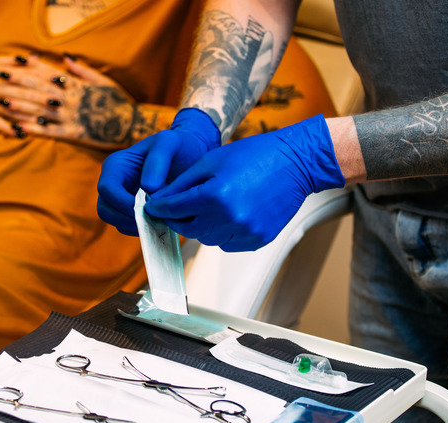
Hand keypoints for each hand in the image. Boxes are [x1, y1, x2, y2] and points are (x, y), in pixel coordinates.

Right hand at [0, 54, 59, 136]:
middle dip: (42, 99)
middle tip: (59, 105)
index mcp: (1, 73)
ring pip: (12, 109)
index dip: (45, 80)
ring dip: (29, 116)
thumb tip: (37, 58)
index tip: (61, 84)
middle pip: (22, 93)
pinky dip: (9, 130)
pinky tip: (22, 134)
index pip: (27, 76)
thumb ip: (17, 61)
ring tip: (46, 121)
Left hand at [16, 56, 138, 148]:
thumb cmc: (118, 101)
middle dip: (17, 84)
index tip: (12, 64)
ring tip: (1, 103)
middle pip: (39, 90)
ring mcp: (71, 117)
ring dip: (19, 107)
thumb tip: (66, 56)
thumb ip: (82, 70)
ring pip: (40, 110)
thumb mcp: (103, 80)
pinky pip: (50, 132)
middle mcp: (70, 99)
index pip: (48, 74)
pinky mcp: (74, 134)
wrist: (132, 124)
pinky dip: (34, 130)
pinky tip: (19, 129)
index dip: (29, 69)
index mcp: (76, 85)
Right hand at [96, 108, 220, 234]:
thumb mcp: (170, 143)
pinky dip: (145, 229)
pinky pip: (131, 228)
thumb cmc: (178, 146)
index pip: (106, 189)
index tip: (147, 207)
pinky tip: (163, 222)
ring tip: (162, 220)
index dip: (122, 202)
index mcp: (115, 166)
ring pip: (117, 222)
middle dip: (128, 219)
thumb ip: (158, 160)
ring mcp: (121, 200)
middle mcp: (113, 184)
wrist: (192, 156)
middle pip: (105, 210)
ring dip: (138, 226)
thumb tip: (147, 187)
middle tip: (154, 220)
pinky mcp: (132, 212)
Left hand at [144, 114, 344, 251]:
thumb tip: (159, 199)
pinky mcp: (258, 240)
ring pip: (207, 239)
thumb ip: (182, 184)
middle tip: (176, 207)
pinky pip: (228, 243)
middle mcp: (230, 219)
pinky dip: (222, 232)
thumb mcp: (211, 162)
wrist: (296, 163)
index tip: (151, 206)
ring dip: (201, 225)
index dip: (159, 207)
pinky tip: (229, 214)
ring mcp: (246, 232)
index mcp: (215, 196)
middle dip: (179, 218)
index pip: (173, 209)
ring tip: (209, 206)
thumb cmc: (254, 155)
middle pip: (188, 229)